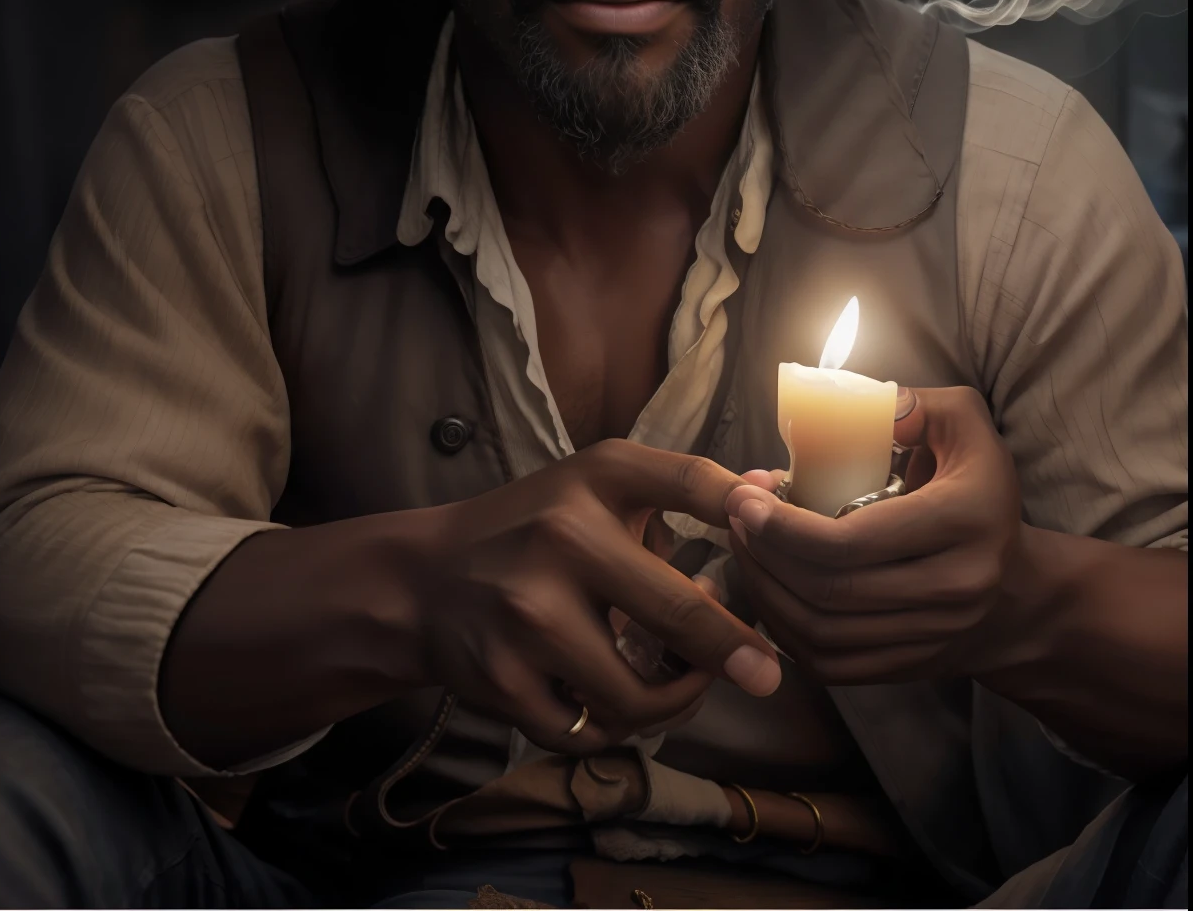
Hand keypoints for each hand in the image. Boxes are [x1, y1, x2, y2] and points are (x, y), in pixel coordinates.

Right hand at [387, 439, 781, 750]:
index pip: (686, 478)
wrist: (424, 582)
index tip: (783, 532)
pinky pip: (589, 729)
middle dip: (736, 653)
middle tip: (769, 675)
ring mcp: (529, 614)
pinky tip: (614, 702)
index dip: (741, 508)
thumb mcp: (594, 489)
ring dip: (670, 701)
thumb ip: (676, 491)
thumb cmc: (531, 530)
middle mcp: (562, 537)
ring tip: (678, 685)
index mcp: (593, 479)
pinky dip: (613, 727)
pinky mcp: (504, 680)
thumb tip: (770, 493)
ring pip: (636, 693)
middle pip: (677, 611)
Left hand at [724, 386, 1024, 683]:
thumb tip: (869, 406)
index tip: (743, 497)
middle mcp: (954, 588)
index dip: (783, 525)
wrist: (1016, 592)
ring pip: (821, 631)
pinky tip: (768, 589)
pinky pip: (829, 662)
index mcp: (964, 521)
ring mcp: (932, 636)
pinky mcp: (909, 668)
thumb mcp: (964, 427)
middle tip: (734, 516)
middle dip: (764, 553)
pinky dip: (786, 630)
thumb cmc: (977, 490)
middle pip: (829, 588)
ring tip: (743, 547)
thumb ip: (917, 405)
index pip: (851, 541)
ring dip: (767, 591)